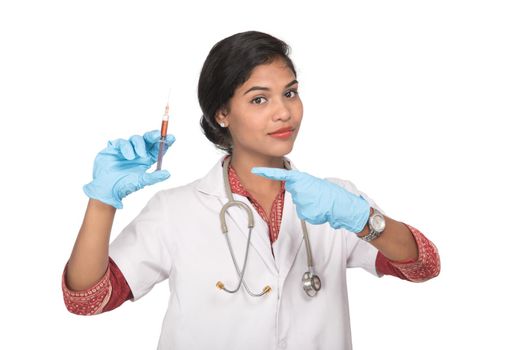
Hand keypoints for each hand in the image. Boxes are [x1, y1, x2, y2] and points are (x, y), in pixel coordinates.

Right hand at [83, 130, 175, 208]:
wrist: (106, 189)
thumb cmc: (124, 186)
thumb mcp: (142, 182)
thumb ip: (154, 177)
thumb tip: (168, 173)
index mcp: (146, 159)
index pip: (157, 148)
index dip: (165, 142)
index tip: (172, 138)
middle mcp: (137, 152)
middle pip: (148, 139)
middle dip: (154, 136)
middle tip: (158, 135)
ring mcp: (126, 149)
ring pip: (136, 139)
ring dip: (140, 145)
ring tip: (140, 155)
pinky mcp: (114, 148)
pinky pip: (122, 142)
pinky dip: (127, 147)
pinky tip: (129, 156)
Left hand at [251, 167, 369, 232]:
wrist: (346, 206)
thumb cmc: (333, 196)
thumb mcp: (316, 185)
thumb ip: (302, 186)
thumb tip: (294, 189)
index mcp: (303, 179)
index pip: (282, 175)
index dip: (267, 173)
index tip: (255, 171)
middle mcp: (301, 188)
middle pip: (294, 194)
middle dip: (303, 196)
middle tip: (317, 197)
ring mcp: (303, 201)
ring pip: (300, 205)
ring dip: (309, 206)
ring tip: (321, 204)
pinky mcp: (306, 212)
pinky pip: (305, 215)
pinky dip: (313, 214)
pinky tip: (322, 211)